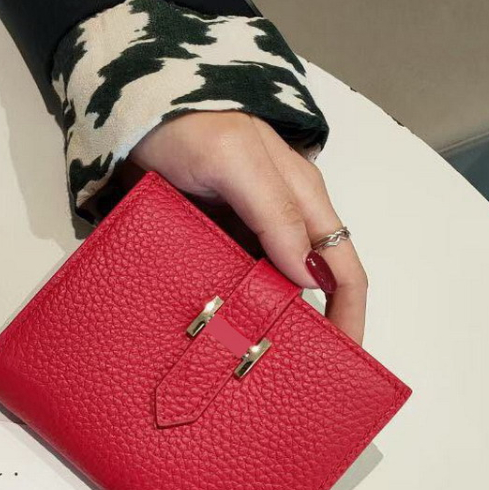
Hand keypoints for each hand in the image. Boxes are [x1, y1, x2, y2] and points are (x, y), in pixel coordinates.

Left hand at [124, 110, 368, 344]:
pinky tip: (223, 335)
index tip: (343, 361)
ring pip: (273, 291)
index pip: (343, 270)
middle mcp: (283, 224)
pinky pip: (236, 284)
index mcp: (304, 203)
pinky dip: (236, 312)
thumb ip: (277, 214)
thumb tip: (310, 279)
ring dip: (271, 326)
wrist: (138, 115)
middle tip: (295, 375)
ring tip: (259, 366)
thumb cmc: (191, 126)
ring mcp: (249, 236)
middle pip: (313, 288)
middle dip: (314, 331)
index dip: (350, 317)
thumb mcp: (238, 163)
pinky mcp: (217, 243)